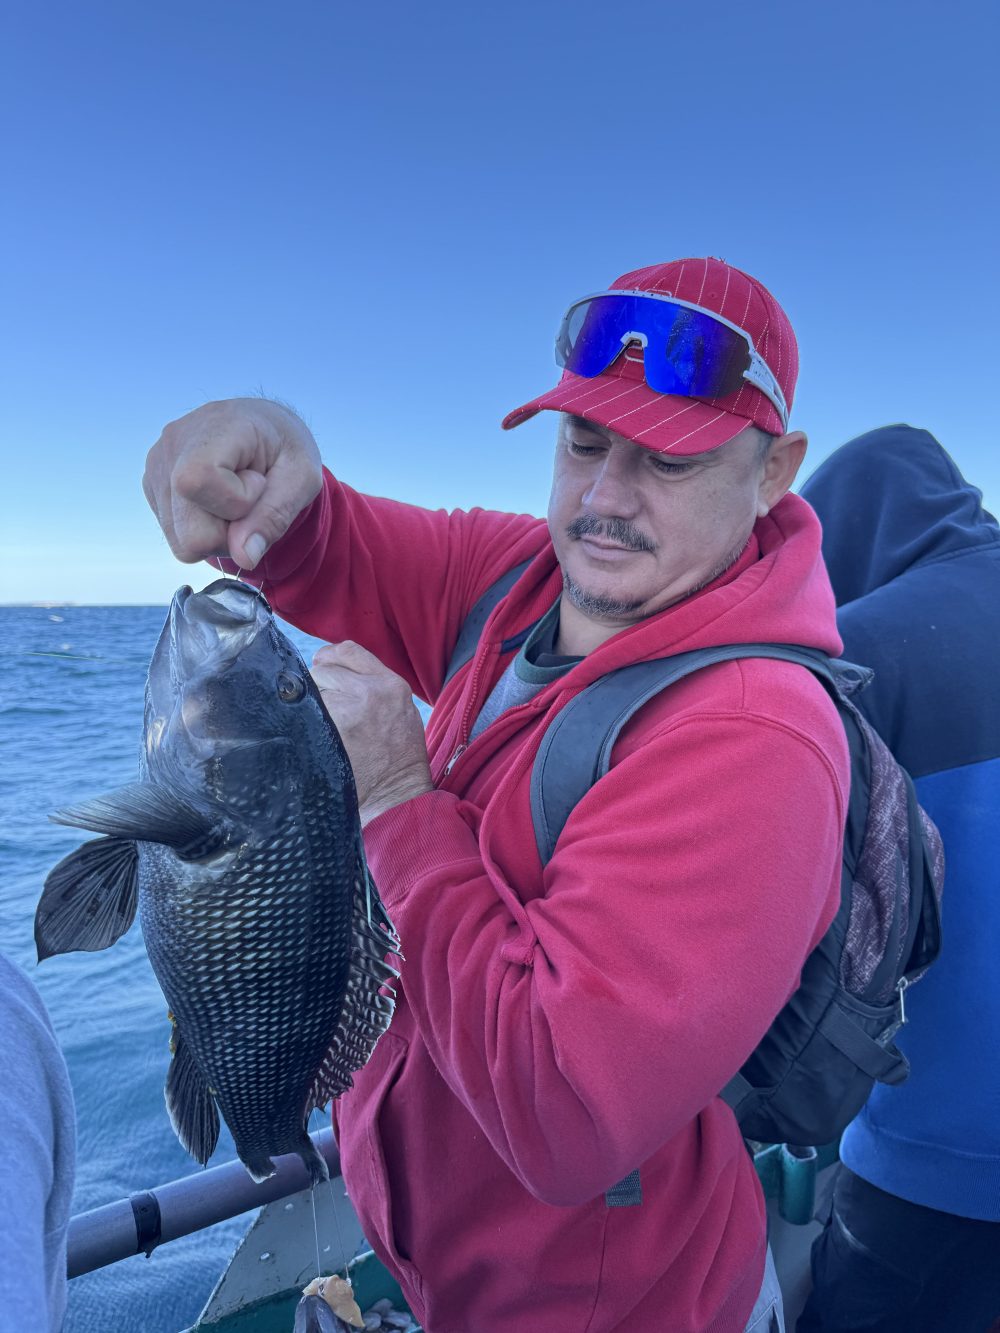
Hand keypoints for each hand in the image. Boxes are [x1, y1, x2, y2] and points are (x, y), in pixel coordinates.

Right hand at [143, 398, 323, 568]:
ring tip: (234, 497)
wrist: (264, 429)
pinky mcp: (152, 487)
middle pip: (189, 532)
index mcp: (213, 427)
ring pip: (182, 542)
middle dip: (230, 531)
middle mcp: (173, 445)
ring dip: (218, 532)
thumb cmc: (285, 449)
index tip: (259, 482)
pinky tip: (217, 500)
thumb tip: (244, 557)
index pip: (197, 483)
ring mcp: (156, 467)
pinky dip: (204, 528)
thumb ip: (275, 517)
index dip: (236, 502)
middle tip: (250, 499)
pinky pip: (177, 537)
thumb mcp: (302, 479)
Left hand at [311, 641, 432, 825]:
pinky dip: (306, 721)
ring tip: (327, 726)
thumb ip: (374, 686)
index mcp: (391, 684)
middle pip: (324, 668)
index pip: (349, 650)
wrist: (398, 793)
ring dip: (312, 704)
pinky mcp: (331, 728)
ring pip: (312, 690)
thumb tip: (334, 669)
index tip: (321, 666)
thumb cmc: (399, 756)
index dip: (329, 656)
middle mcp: (371, 690)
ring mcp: (349, 709)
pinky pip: (307, 713)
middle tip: (324, 707)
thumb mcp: (400, 710)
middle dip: (318, 684)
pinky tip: (317, 736)